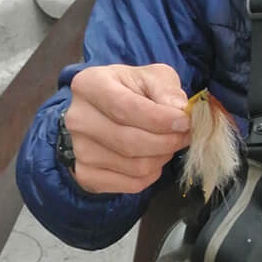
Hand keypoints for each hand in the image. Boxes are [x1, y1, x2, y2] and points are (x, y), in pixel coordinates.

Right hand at [64, 64, 190, 193]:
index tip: (184, 122)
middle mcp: (77, 119)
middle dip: (166, 142)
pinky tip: (154, 159)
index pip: (126, 108)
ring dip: (161, 158)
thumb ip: (165, 89)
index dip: (160, 119)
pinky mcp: (86, 175)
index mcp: (89, 85)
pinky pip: (131, 184)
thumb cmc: (131, 90)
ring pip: (134, 166)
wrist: (106, 111)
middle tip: (185, 136)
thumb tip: (178, 109)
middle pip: (129, 141)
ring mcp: (79, 150)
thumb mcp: (151, 77)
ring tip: (168, 144)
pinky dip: (152, 175)